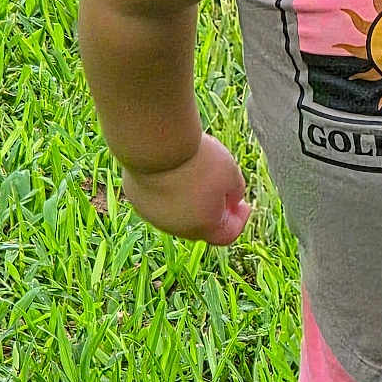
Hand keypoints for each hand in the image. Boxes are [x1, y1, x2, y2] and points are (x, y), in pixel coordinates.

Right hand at [120, 132, 250, 245]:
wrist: (157, 146)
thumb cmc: (199, 161)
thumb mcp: (231, 174)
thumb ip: (235, 191)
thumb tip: (232, 199)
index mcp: (204, 227)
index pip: (226, 235)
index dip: (239, 221)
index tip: (244, 204)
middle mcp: (176, 228)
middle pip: (201, 224)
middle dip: (215, 209)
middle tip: (223, 187)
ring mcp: (153, 215)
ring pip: (178, 210)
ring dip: (190, 197)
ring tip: (196, 171)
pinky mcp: (137, 198)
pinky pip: (158, 197)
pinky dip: (169, 187)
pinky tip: (174, 166)